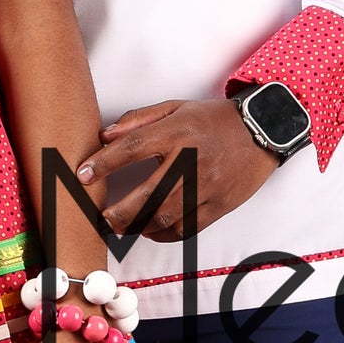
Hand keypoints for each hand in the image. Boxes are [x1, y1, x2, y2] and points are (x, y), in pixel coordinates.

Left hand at [73, 98, 280, 239]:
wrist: (261, 132)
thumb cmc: (214, 120)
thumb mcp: (175, 108)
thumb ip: (137, 120)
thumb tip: (104, 136)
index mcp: (178, 132)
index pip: (132, 147)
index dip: (103, 163)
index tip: (82, 175)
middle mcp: (191, 160)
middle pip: (147, 194)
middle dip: (118, 212)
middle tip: (101, 218)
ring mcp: (206, 186)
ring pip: (165, 217)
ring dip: (137, 226)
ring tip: (121, 227)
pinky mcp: (218, 205)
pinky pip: (186, 229)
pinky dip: (163, 234)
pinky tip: (150, 230)